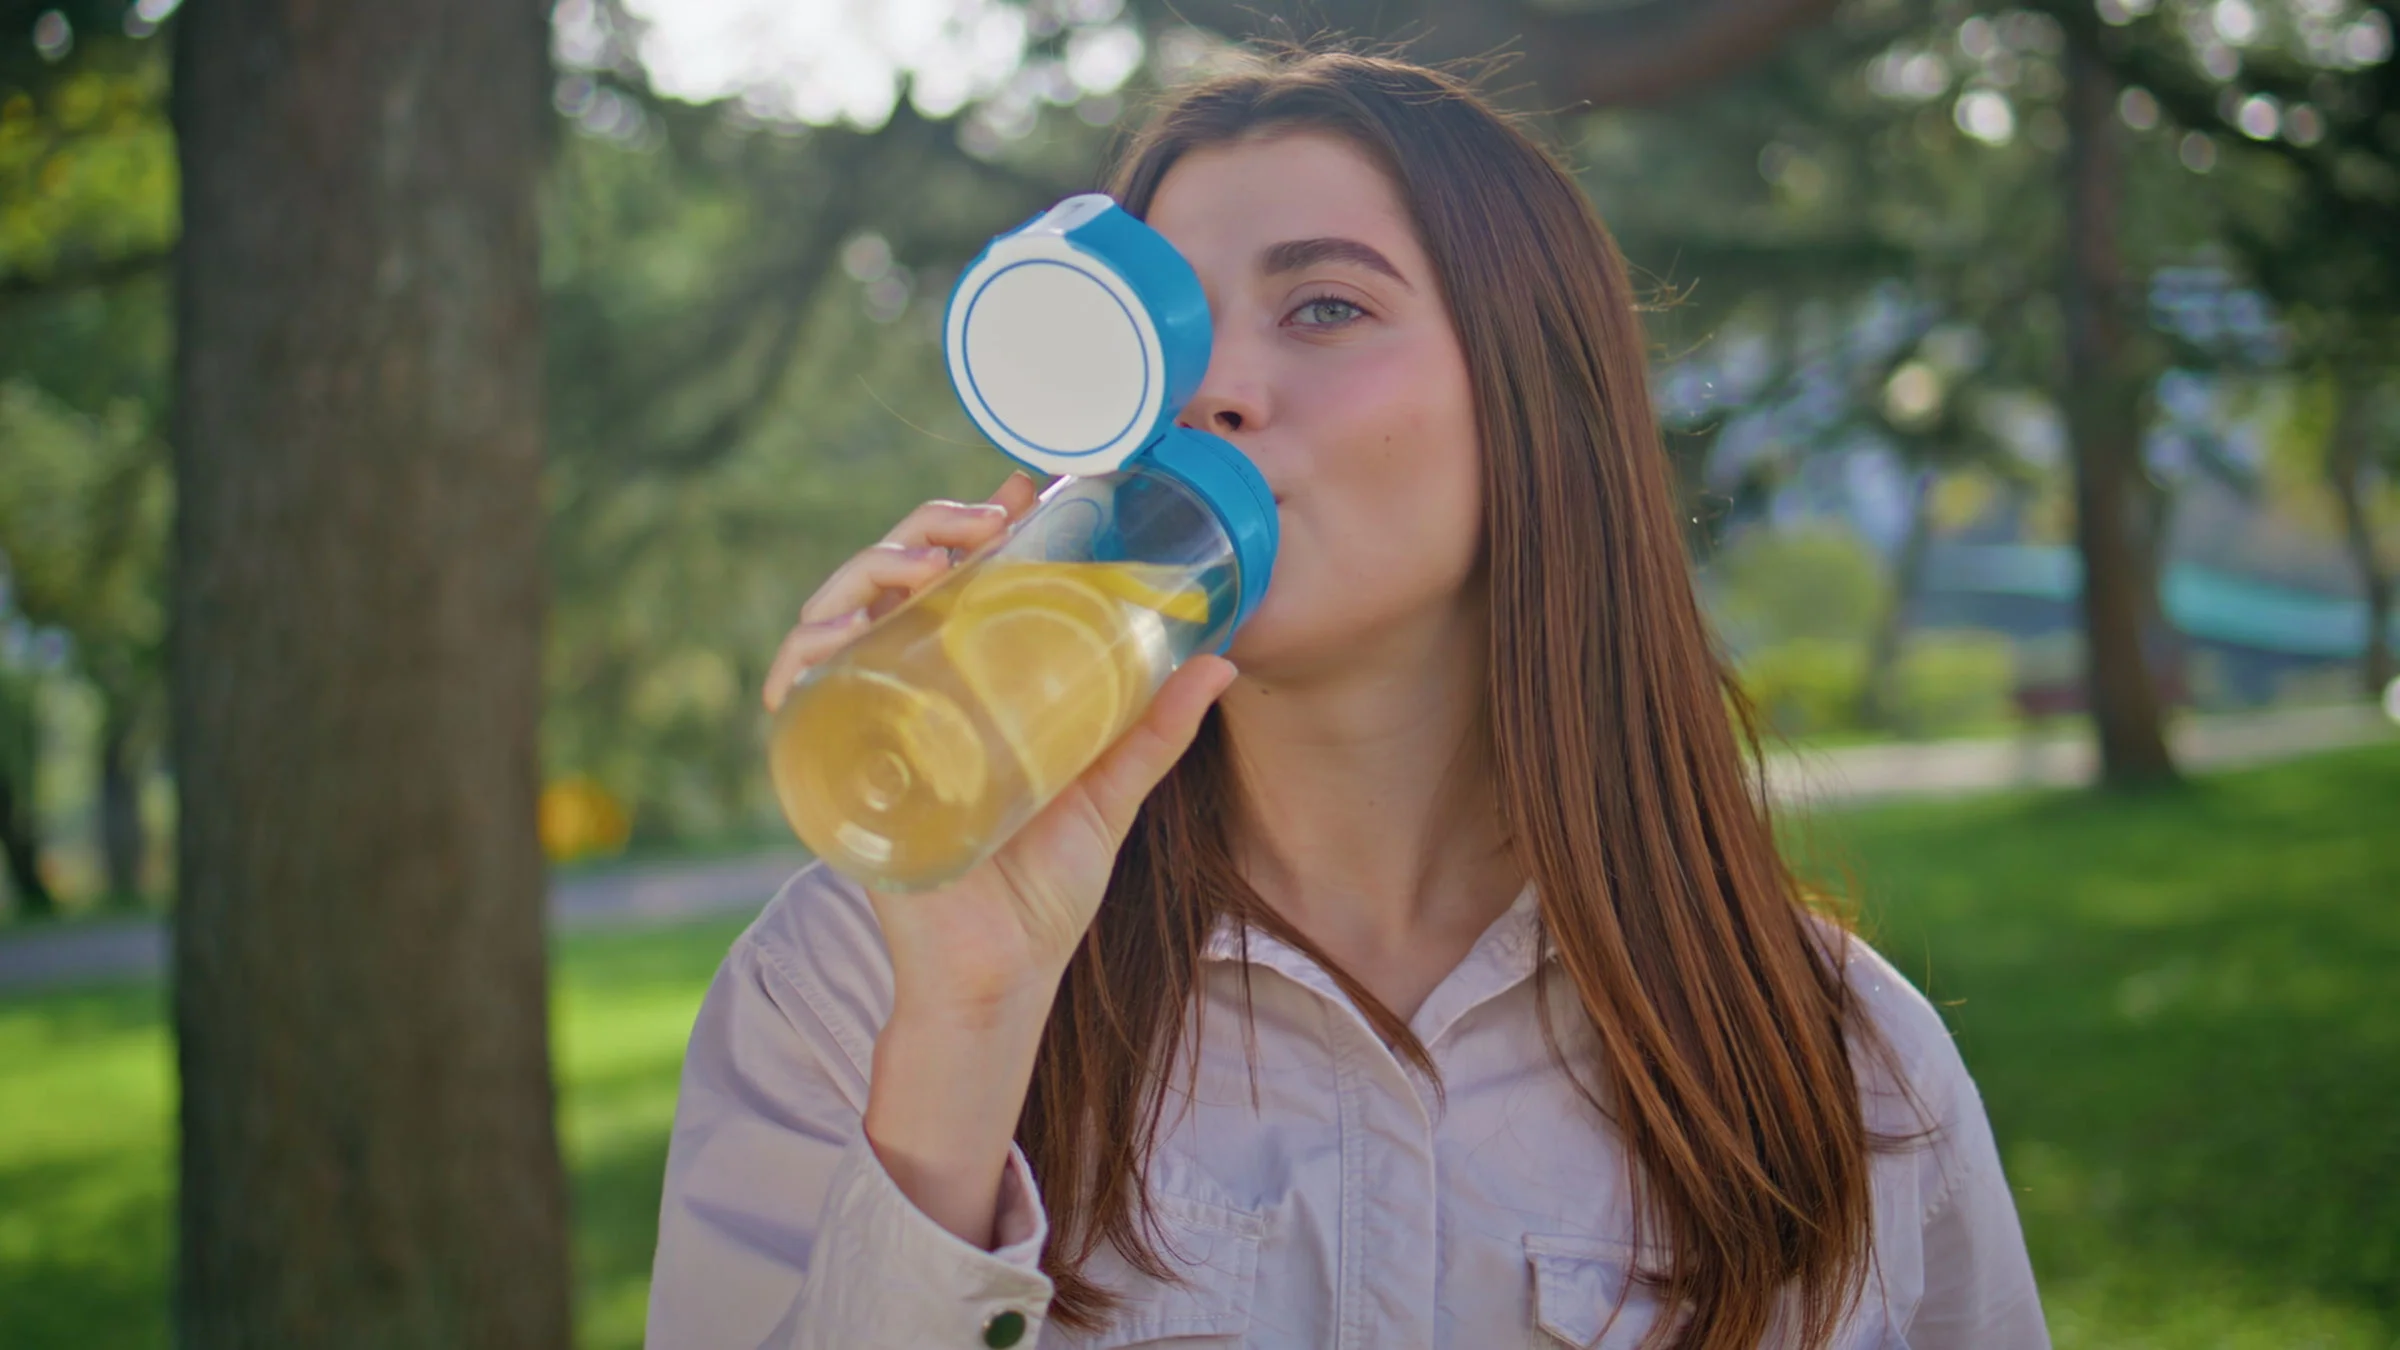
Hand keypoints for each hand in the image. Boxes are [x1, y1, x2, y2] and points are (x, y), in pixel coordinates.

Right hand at [762, 470, 1239, 1013]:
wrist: (1000, 975)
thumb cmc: (1043, 890)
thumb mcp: (1110, 794)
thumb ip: (1157, 730)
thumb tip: (1221, 660)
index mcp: (968, 687)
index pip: (955, 580)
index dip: (975, 521)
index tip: (1022, 489)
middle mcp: (910, 695)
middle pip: (891, 582)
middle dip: (922, 530)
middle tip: (981, 527)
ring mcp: (870, 729)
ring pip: (836, 620)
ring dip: (863, 574)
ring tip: (917, 568)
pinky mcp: (837, 773)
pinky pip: (796, 699)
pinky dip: (798, 660)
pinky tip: (828, 640)